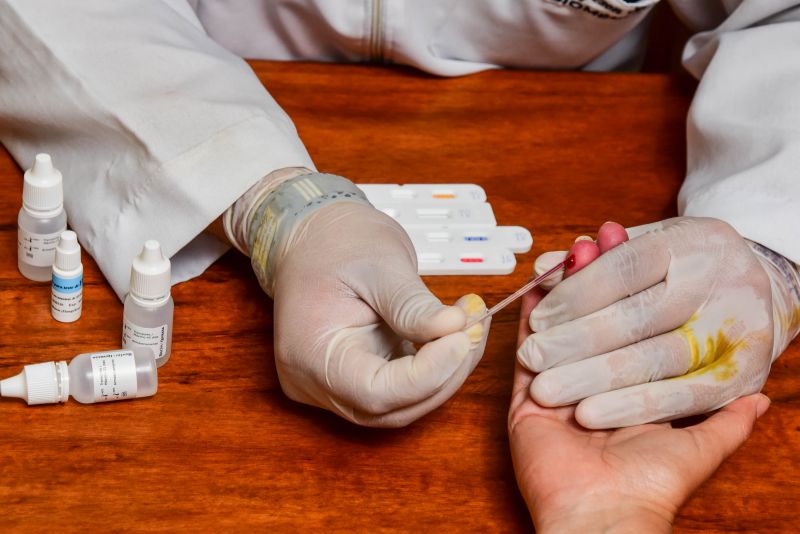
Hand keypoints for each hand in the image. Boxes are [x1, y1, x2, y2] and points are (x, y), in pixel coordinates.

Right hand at [270, 201, 489, 426]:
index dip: (427, 373)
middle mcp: (314, 382)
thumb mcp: (379, 263)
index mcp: (309, 354)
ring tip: (469, 327)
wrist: (310, 236)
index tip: (462, 337)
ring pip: (401, 403)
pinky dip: (432, 368)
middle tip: (475, 328)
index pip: (375, 391)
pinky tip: (453, 337)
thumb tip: (456, 329)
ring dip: (444, 372)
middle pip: (392, 405)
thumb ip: (414, 304)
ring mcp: (333, 385)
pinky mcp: (354, 379)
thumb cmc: (333, 242)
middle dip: (443, 373)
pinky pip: (399, 389)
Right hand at [509, 225, 770, 531]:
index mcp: (624, 393)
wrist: (604, 516)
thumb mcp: (702, 447)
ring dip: (567, 286)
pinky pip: (525, 348)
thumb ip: (727, 420)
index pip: (628, 330)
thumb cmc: (651, 484)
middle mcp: (588, 386)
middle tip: (604, 236)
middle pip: (591, 319)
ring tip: (578, 247)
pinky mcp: (523, 397)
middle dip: (597, 276)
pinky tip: (541, 279)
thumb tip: (764, 400)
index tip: (641, 252)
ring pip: (559, 326)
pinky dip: (532, 313)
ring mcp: (555, 388)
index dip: (633, 291)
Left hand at [517, 216, 796, 427]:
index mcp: (693, 241)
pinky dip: (632, 406)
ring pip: (656, 358)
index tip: (539, 319)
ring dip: (595, 377)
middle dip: (577, 340)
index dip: (576, 294)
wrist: (755, 291)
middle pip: (637, 315)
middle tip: (533, 357)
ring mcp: (735, 327)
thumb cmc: (683, 268)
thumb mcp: (647, 247)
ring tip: (548, 389)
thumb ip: (597, 260)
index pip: (625, 267)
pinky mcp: (743, 372)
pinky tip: (589, 412)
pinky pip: (682, 396)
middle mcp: (720, 279)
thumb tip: (541, 270)